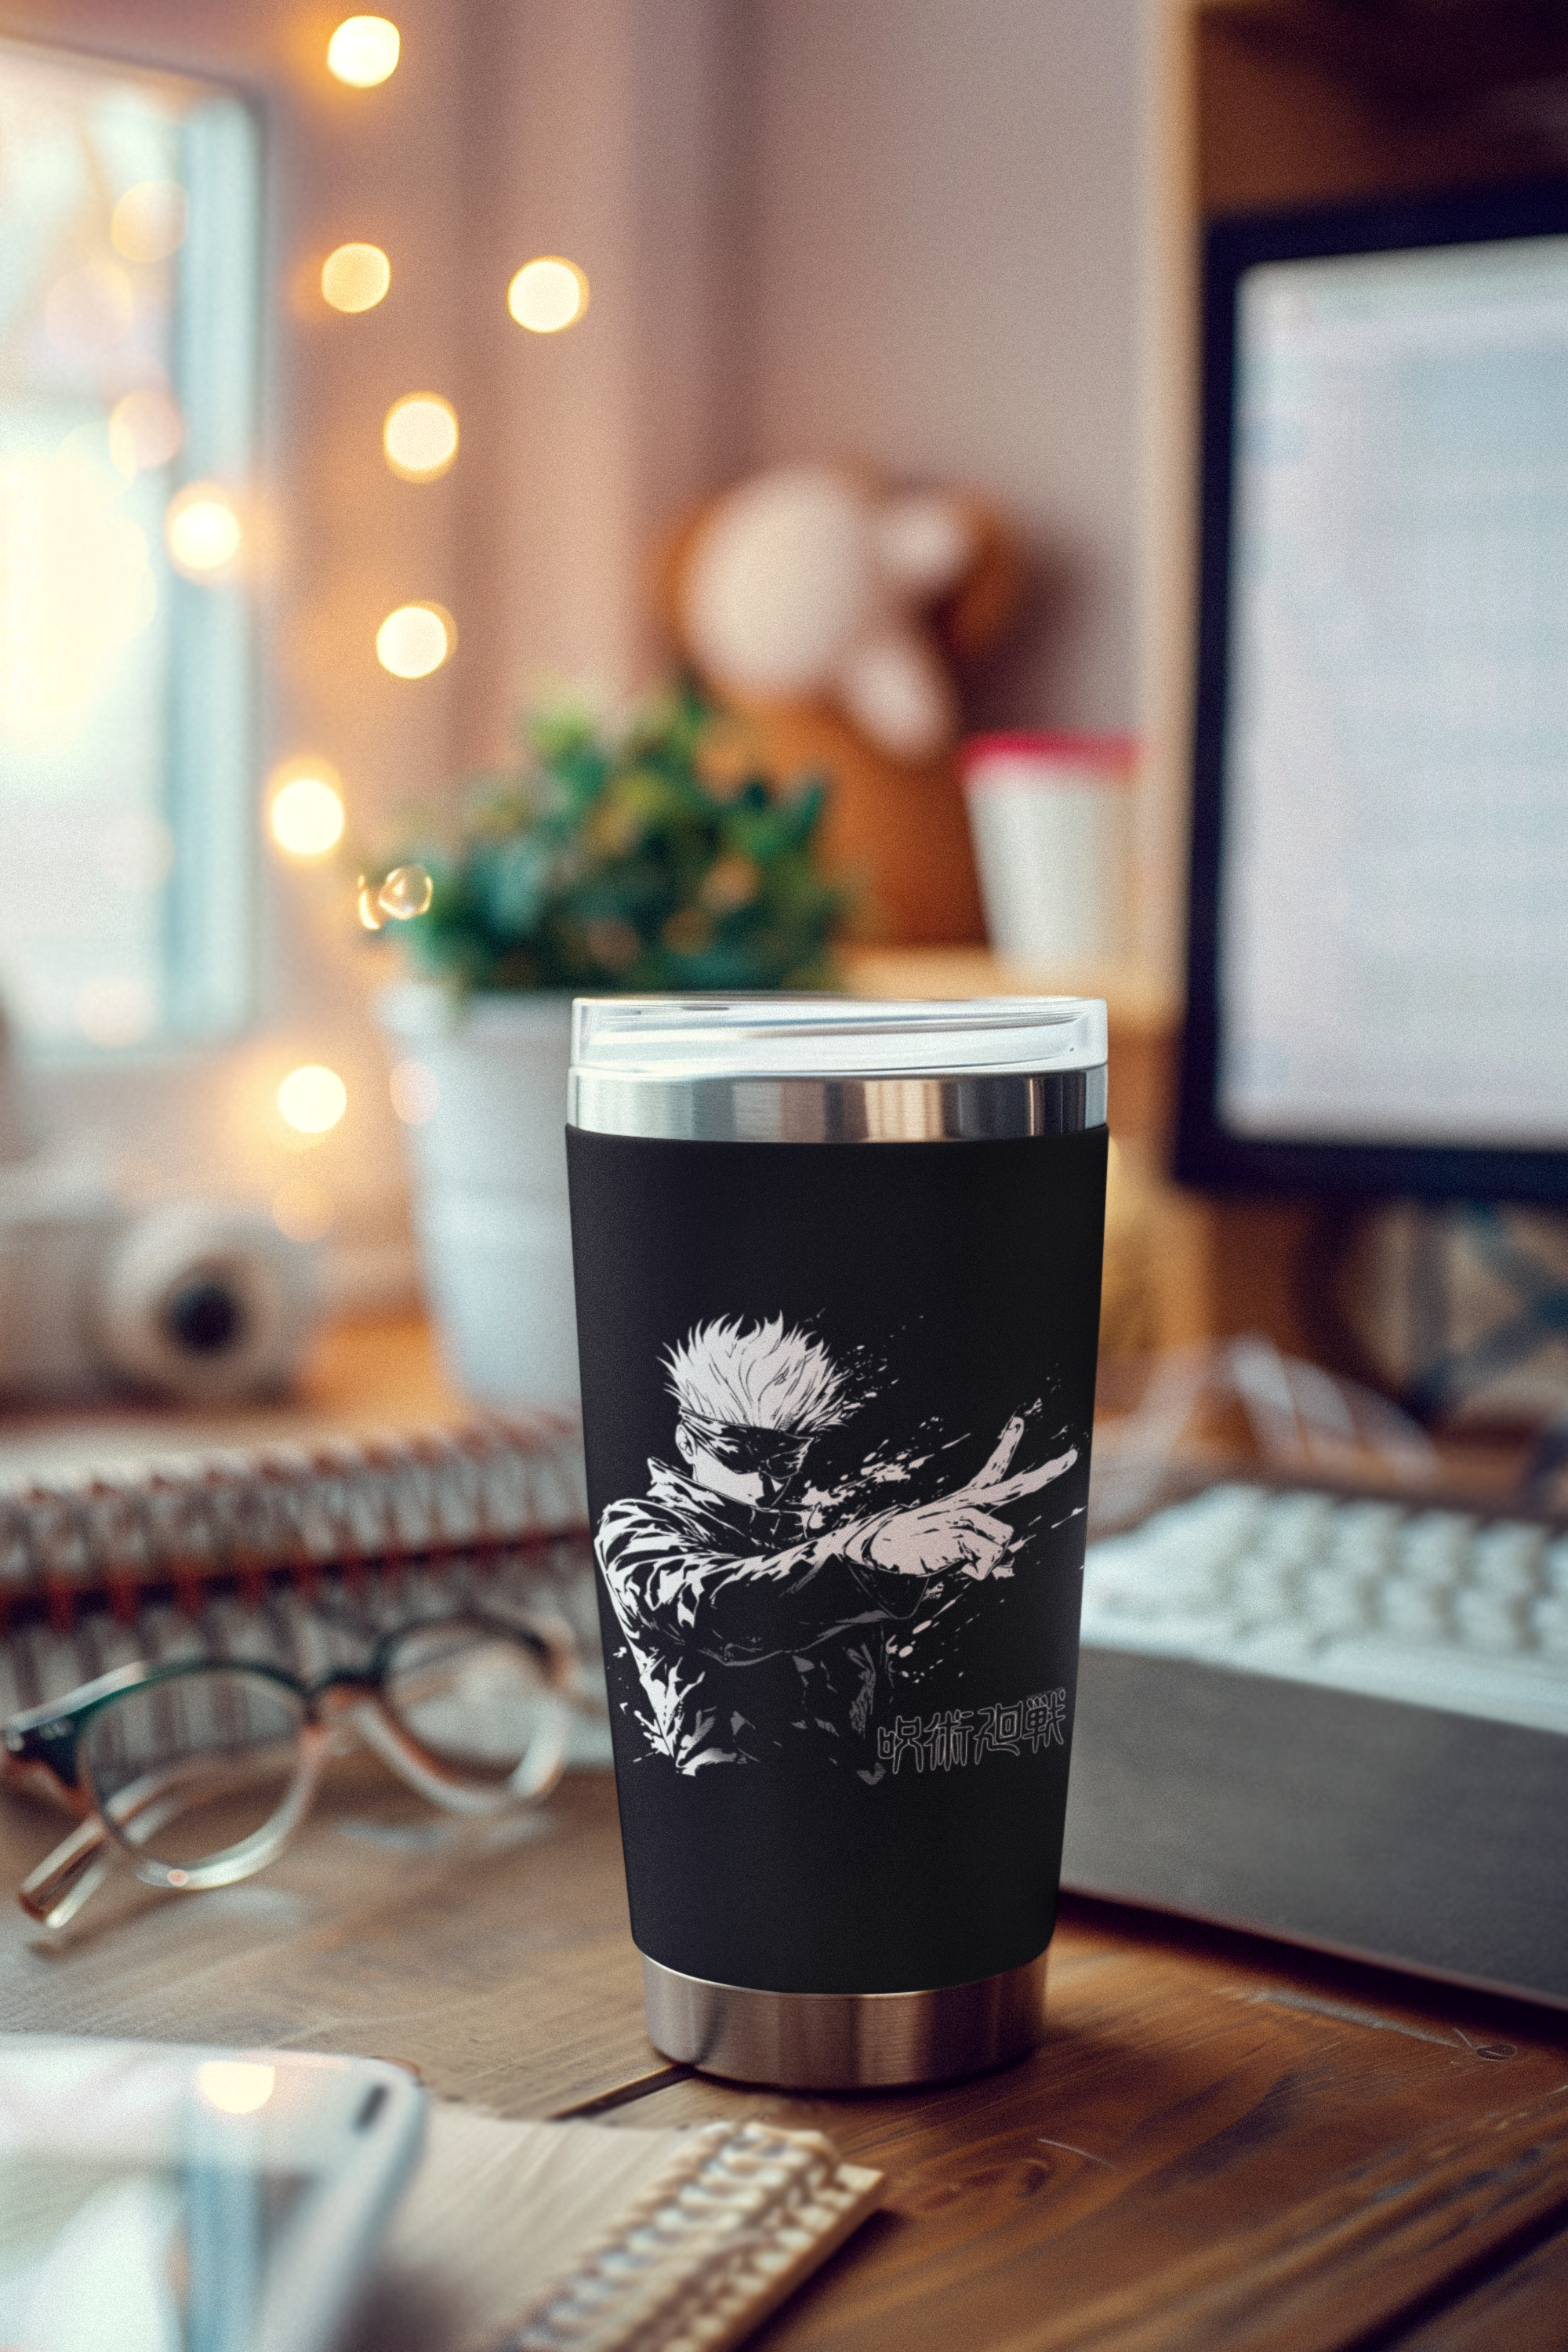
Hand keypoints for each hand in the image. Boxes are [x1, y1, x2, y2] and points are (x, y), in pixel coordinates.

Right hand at [856, 1420, 1077, 1579]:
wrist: (888, 1547)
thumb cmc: (927, 1545)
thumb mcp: (960, 1548)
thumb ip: (988, 1552)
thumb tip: (1010, 1568)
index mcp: (970, 1500)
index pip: (993, 1469)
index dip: (1006, 1445)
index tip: (1018, 1421)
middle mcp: (970, 1501)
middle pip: (1015, 1485)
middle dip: (1046, 1474)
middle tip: (1071, 1457)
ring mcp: (964, 1514)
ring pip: (1003, 1539)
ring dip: (986, 1560)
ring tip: (961, 1559)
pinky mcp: (957, 1532)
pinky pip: (989, 1558)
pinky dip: (978, 1571)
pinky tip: (957, 1565)